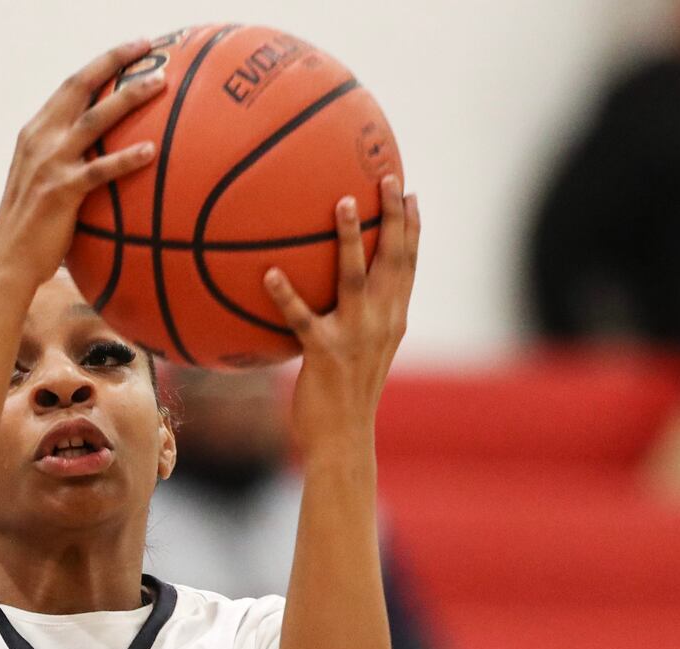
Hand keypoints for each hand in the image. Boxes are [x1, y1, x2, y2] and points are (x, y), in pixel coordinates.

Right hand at [0, 39, 165, 290]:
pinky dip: (127, 158)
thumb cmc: (31, 228)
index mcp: (34, 134)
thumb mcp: (40, 182)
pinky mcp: (61, 192)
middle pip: (80, 87)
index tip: (131, 48)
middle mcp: (39, 140)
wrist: (7, 261)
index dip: (101, 64)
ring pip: (95, 119)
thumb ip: (65, 162)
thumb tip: (104, 158)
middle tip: (147, 47)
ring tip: (160, 84)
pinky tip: (151, 151)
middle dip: (114, 61)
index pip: (69, 87)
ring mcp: (49, 164)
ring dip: (129, 97)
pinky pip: (100, 169)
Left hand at [264, 175, 419, 457]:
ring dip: (348, 238)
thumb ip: (354, 320)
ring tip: (340, 202)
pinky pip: (301, 317)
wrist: (343, 439)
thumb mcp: (360, 354)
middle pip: (393, 259)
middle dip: (393, 216)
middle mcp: (381, 322)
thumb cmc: (343, 397)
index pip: (408, 265)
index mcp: (393, 320)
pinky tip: (268, 273)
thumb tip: (331, 293)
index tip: (410, 192)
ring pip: (354, 277)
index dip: (411, 227)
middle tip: (387, 178)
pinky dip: (285, 294)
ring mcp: (355, 336)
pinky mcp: (324, 354)